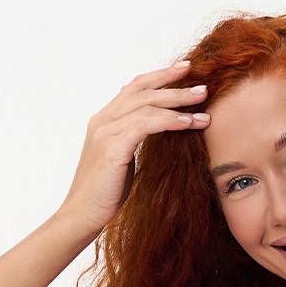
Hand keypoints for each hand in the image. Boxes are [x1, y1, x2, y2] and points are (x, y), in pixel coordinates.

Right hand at [56, 59, 209, 236]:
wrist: (82, 215)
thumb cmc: (104, 194)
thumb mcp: (121, 161)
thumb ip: (133, 141)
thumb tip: (156, 134)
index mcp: (104, 121)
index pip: (133, 88)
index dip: (159, 77)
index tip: (184, 71)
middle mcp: (103, 121)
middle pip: (142, 91)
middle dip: (174, 85)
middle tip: (202, 85)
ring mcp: (106, 132)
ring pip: (146, 105)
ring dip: (178, 103)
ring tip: (203, 105)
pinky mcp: (112, 148)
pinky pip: (145, 125)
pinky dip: (169, 121)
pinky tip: (188, 123)